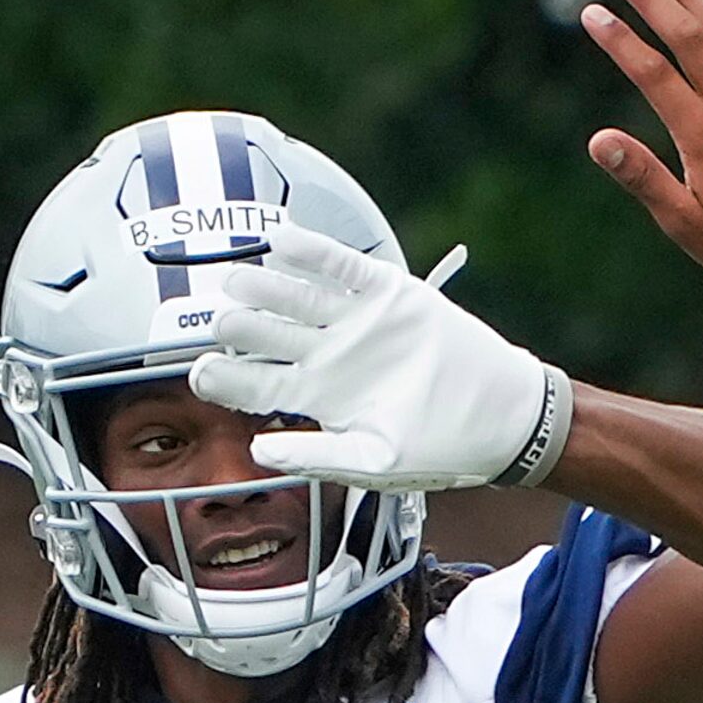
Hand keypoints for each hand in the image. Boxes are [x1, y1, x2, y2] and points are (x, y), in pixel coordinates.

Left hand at [191, 222, 567, 490]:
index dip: (223, 379)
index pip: (254, 384)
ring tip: (238, 281)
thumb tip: (258, 453)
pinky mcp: (386, 294)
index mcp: (317, 397)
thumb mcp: (375, 461)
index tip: (199, 374)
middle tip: (223, 324)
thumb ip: (317, 456)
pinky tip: (281, 241)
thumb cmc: (439, 445)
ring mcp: (353, 322)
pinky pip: (341, 267)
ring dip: (264, 287)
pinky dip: (312, 252)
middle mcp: (326, 356)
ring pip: (294, 297)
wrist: (502, 416)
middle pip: (266, 335)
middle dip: (239, 328)